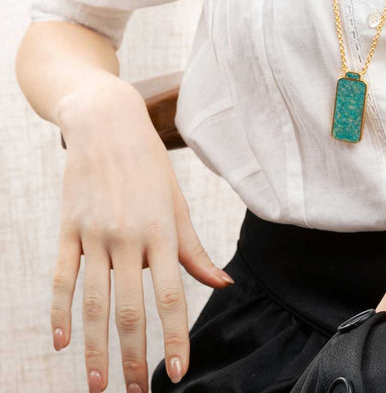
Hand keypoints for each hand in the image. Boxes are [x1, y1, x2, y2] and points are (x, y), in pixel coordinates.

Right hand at [51, 76, 233, 392]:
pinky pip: (63, 278)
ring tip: (99, 385)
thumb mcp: (176, 203)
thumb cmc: (149, 166)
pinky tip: (63, 342)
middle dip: (134, 356)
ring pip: (95, 302)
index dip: (175, 336)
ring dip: (97, 347)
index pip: (172, 294)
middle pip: (131, 307)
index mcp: (161, 230)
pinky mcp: (68, 229)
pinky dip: (60, 312)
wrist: (106, 123)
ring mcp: (95, 233)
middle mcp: (128, 236)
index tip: (177, 372)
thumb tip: (221, 284)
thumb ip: (194, 249)